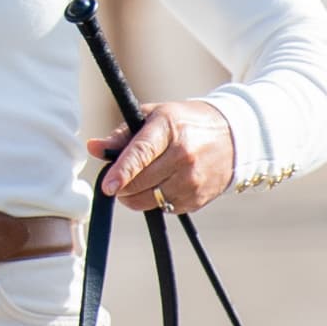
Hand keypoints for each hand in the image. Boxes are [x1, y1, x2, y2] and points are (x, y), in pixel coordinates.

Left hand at [87, 99, 235, 212]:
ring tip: (134, 183)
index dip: (123, 171)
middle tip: (115, 179)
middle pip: (141, 181)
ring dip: (133, 196)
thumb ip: (121, 135)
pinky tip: (159, 185)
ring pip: (150, 200)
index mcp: (169, 129)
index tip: (108, 186)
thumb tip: (93, 148)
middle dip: (121, 184)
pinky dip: (154, 201)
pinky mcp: (198, 199)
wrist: (233, 137)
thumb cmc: (183, 123)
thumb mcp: (152, 117)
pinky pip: (164, 208)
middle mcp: (184, 156)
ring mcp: (193, 180)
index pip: (141, 153)